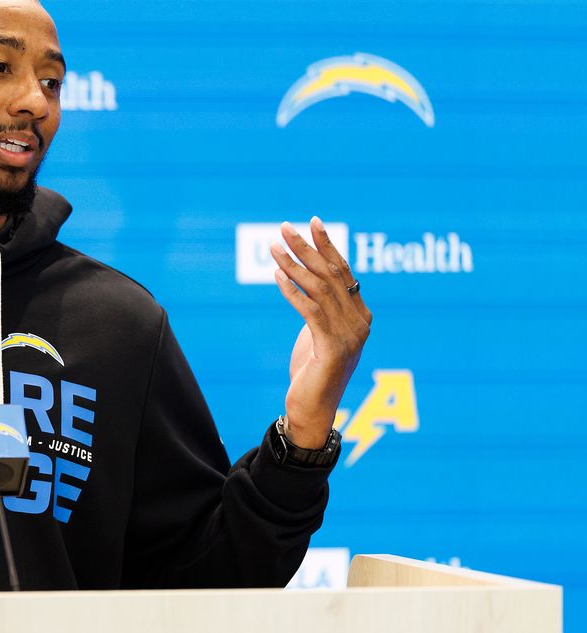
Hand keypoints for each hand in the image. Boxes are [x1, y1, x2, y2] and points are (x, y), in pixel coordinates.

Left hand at [269, 218, 371, 448]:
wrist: (314, 410)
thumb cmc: (312, 372)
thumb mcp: (318, 333)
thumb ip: (319, 309)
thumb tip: (308, 281)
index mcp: (360, 315)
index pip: (344, 271)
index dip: (327, 245)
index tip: (311, 222)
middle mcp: (360, 322)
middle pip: (331, 274)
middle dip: (307, 247)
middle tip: (285, 227)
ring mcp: (349, 336)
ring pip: (320, 289)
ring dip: (294, 265)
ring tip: (272, 247)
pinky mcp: (332, 349)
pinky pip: (310, 312)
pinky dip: (292, 291)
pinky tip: (276, 276)